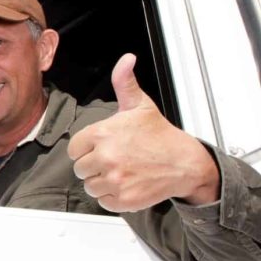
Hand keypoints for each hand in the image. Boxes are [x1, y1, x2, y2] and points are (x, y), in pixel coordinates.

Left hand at [66, 54, 219, 212]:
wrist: (185, 163)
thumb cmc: (160, 136)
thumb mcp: (139, 105)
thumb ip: (124, 82)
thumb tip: (126, 60)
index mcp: (103, 134)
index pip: (74, 149)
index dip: (87, 149)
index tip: (101, 147)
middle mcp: (106, 158)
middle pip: (80, 169)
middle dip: (94, 165)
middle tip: (114, 159)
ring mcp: (115, 180)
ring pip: (90, 186)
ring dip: (101, 181)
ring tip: (121, 171)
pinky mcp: (123, 199)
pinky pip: (103, 201)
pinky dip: (112, 196)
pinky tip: (126, 184)